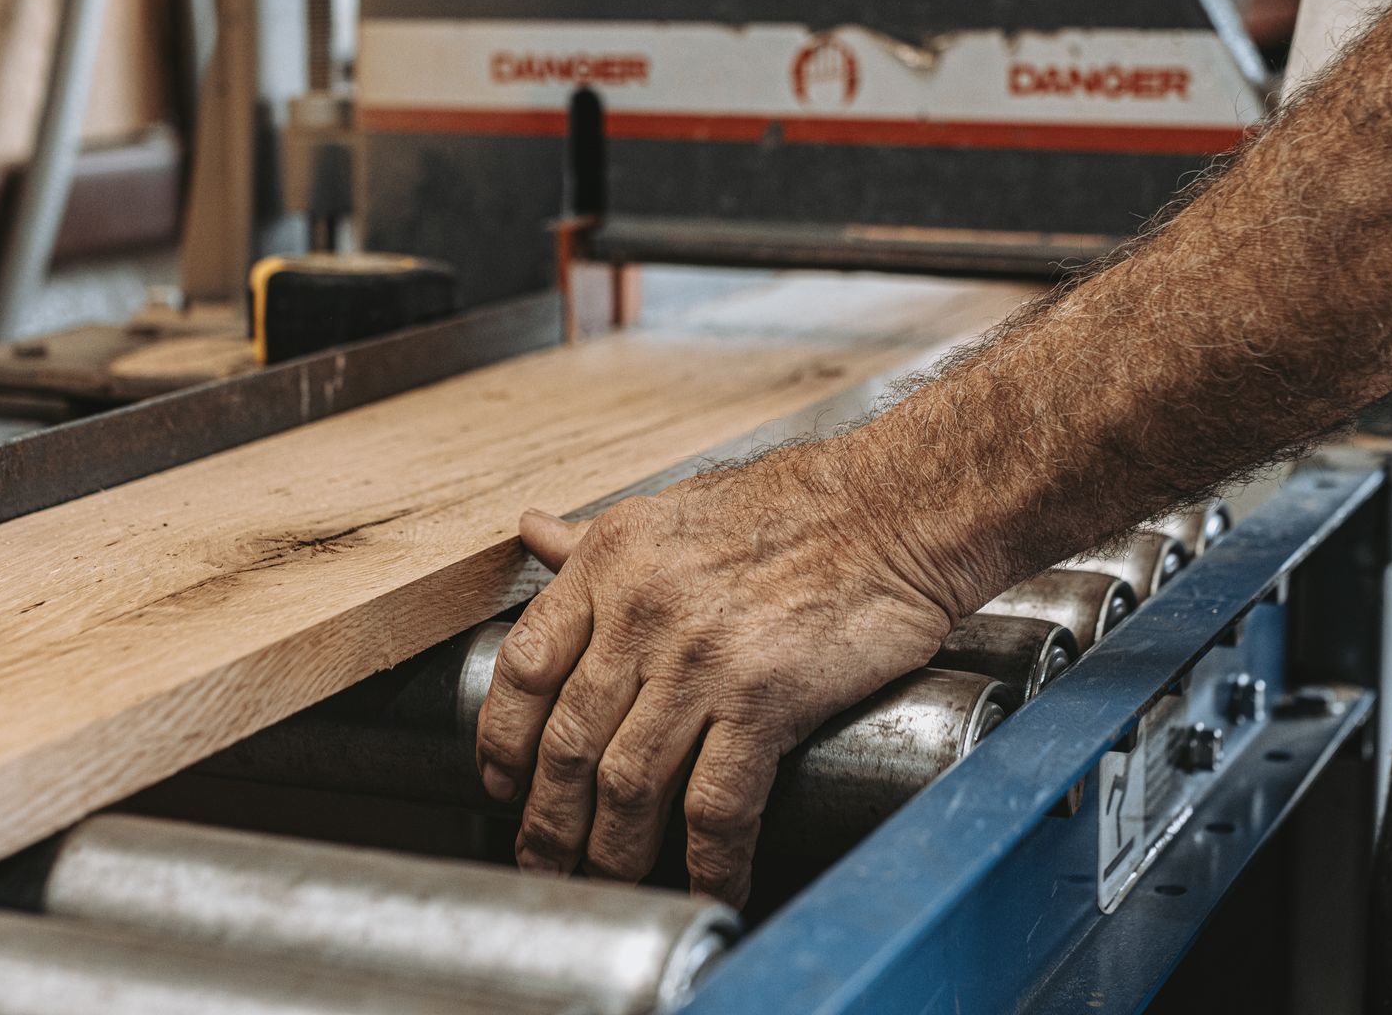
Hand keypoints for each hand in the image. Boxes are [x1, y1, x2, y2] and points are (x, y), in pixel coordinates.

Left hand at [474, 444, 959, 905]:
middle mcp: (642, 612)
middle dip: (548, 821)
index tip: (500, 784)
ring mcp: (700, 660)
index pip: (522, 669)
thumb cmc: (791, 507)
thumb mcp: (669, 509)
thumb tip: (534, 534)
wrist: (891, 509)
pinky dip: (709, 861)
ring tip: (608, 882)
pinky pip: (717, 806)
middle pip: (568, 743)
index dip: (500, 741)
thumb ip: (594, 541)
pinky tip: (710, 885)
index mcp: (611, 563)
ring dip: (612, 852)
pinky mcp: (764, 699)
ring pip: (627, 785)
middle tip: (544, 861)